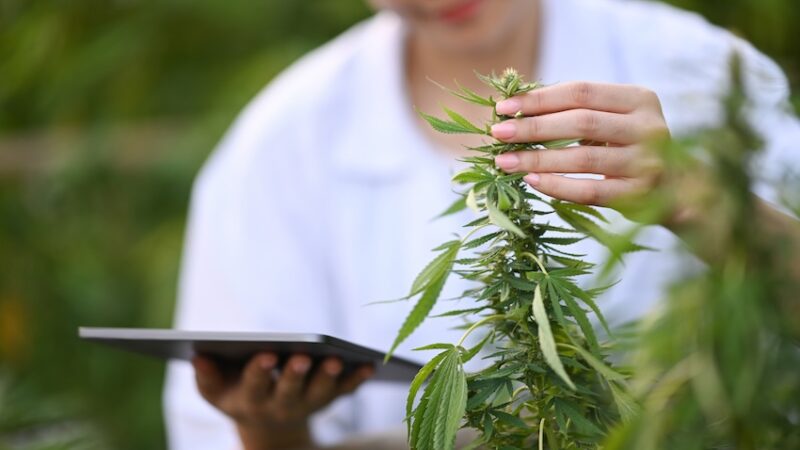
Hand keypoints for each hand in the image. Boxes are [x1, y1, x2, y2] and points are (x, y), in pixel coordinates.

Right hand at [192, 353, 373, 449]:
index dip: (259, 371)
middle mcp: (280, 406)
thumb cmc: (238, 394)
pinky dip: (357, 379)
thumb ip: (207, 376)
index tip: (265, 354)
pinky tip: (367, 364)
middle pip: (289, 392)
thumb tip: (198, 355)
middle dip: (294, 375)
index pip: (254, 386)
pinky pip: (345, 391)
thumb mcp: (217, 390)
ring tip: (336, 358)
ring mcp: (307, 405)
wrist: (269, 427)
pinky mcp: (328, 400)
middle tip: (301, 357)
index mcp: (251, 401)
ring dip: (328, 377)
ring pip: (320, 394)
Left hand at [490, 81, 668, 206]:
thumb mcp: (612, 118)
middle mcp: (648, 128)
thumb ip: (575, 109)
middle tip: (498, 133)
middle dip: (533, 128)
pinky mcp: (639, 196)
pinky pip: (590, 192)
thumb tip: (514, 108)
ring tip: (505, 162)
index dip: (539, 99)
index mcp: (639, 99)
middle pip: (581, 122)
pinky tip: (532, 181)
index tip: (503, 108)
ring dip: (538, 160)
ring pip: (582, 159)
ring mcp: (646, 163)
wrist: (674, 188)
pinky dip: (558, 186)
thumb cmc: (627, 145)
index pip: (581, 91)